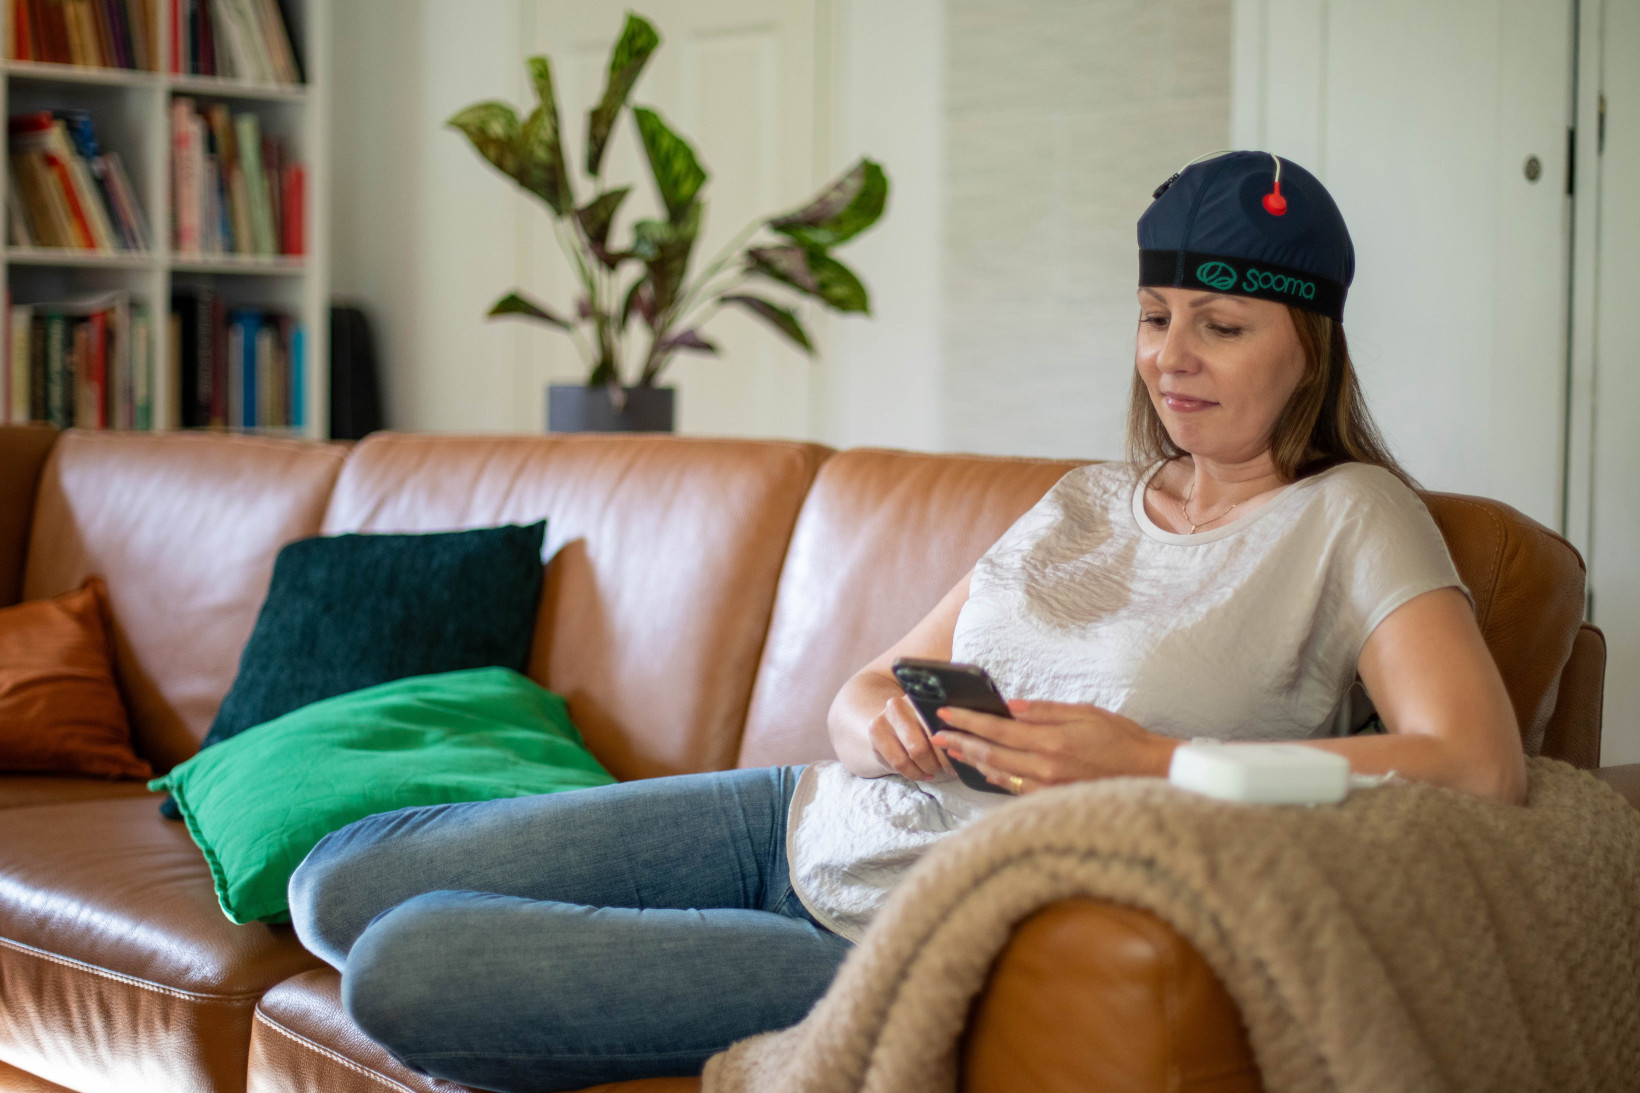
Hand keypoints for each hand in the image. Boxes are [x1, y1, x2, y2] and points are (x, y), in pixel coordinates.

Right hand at [868, 695, 954, 780]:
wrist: (889, 724)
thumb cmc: (923, 726)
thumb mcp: (938, 720)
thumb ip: (953, 726)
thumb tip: (970, 746)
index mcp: (922, 697)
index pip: (940, 724)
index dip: (952, 745)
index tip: (960, 756)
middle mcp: (900, 704)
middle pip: (925, 743)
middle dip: (940, 761)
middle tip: (947, 767)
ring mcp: (884, 718)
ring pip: (912, 754)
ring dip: (927, 768)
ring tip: (934, 770)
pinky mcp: (875, 733)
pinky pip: (899, 763)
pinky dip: (914, 773)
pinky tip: (922, 773)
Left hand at [931, 699, 1175, 793]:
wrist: (1150, 774)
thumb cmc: (1122, 739)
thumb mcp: (1086, 713)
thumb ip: (1045, 710)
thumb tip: (1009, 707)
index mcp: (1051, 742)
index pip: (997, 730)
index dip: (967, 722)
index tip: (945, 714)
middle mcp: (1045, 767)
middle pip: (990, 755)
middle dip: (960, 742)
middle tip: (936, 734)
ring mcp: (1047, 788)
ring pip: (998, 774)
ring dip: (972, 762)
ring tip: (952, 750)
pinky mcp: (1053, 800)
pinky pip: (1016, 789)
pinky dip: (996, 778)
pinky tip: (984, 771)